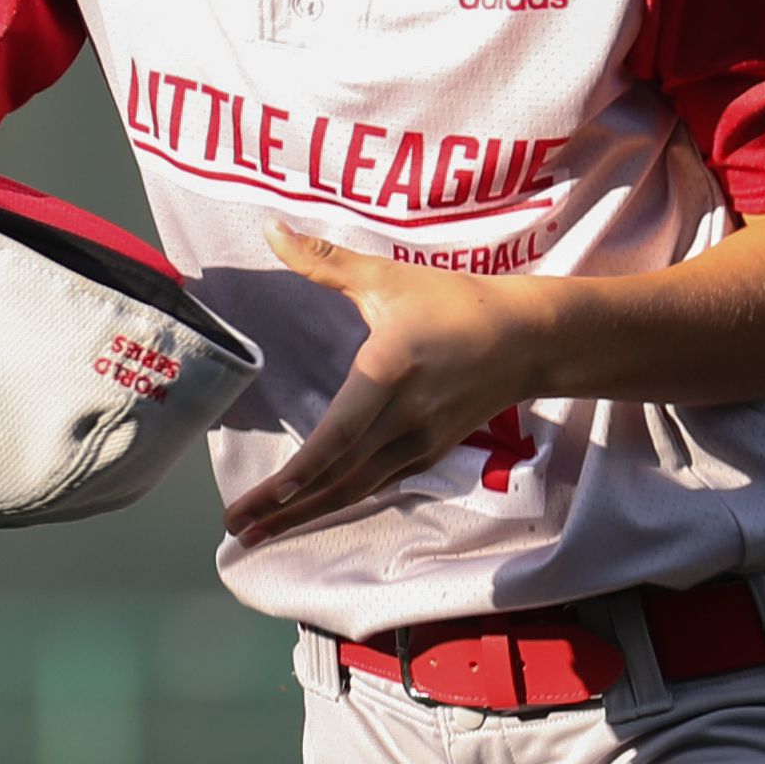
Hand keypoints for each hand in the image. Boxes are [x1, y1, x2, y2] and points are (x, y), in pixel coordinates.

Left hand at [221, 225, 548, 546]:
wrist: (527, 340)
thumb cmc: (454, 304)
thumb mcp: (387, 277)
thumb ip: (323, 260)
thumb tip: (270, 228)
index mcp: (389, 374)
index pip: (340, 435)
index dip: (305, 470)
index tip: (271, 496)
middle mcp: (403, 420)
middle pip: (339, 476)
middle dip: (286, 509)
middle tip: (236, 529)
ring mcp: (419, 443)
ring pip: (355, 489)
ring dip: (306, 516)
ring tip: (259, 534)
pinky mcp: (428, 454)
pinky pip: (376, 485)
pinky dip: (338, 503)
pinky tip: (308, 515)